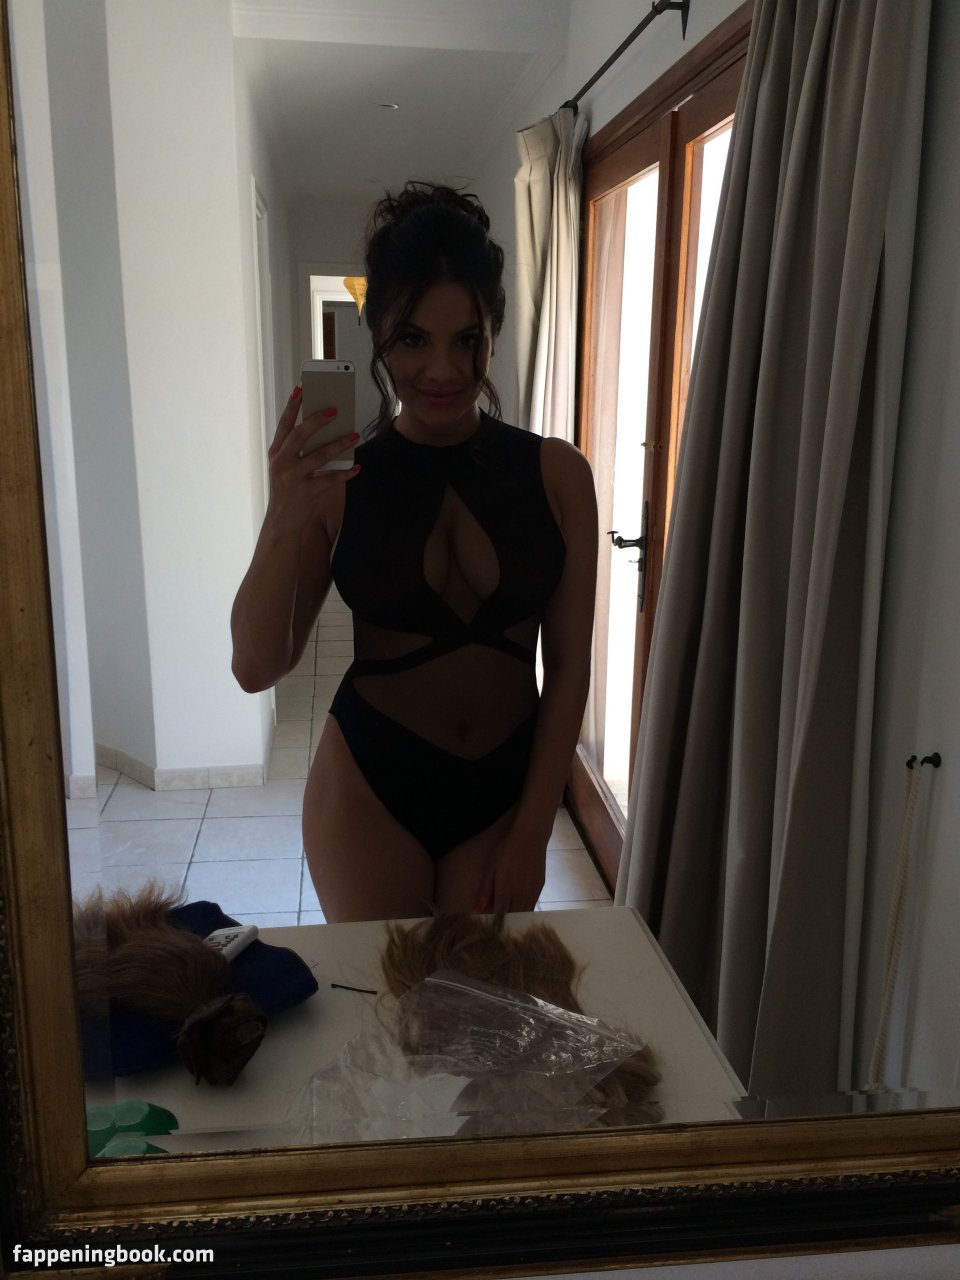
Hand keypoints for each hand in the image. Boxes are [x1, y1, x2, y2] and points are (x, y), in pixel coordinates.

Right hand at [264, 388, 357, 536]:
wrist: (282, 523)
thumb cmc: (288, 490)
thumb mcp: (286, 467)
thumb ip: (299, 450)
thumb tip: (324, 429)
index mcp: (276, 453)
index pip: (283, 424)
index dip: (291, 406)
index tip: (300, 388)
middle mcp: (281, 463)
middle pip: (299, 436)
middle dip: (316, 420)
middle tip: (335, 410)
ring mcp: (292, 478)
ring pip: (318, 456)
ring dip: (338, 444)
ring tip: (354, 435)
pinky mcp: (306, 493)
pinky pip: (330, 479)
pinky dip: (345, 473)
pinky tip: (357, 467)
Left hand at [474, 833, 546, 913]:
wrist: (530, 838)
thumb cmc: (506, 851)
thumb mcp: (491, 868)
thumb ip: (485, 890)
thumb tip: (477, 909)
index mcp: (505, 892)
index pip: (498, 916)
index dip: (493, 921)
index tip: (488, 924)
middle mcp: (519, 897)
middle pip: (512, 917)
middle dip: (505, 920)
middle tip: (498, 921)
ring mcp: (531, 893)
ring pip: (524, 913)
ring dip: (516, 917)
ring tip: (509, 916)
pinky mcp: (540, 888)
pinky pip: (533, 905)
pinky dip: (526, 909)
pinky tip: (520, 906)